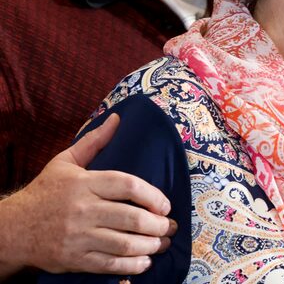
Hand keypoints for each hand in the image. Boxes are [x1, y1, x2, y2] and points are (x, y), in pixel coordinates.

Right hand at [0, 114, 176, 277]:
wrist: (12, 229)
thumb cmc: (45, 192)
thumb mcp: (65, 162)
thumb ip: (94, 141)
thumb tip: (118, 117)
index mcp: (84, 183)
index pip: (128, 185)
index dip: (153, 195)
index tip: (165, 204)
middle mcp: (82, 210)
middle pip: (130, 218)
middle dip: (158, 225)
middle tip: (169, 226)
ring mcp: (78, 237)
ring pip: (123, 243)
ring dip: (150, 246)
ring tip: (162, 244)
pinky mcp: (73, 259)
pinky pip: (108, 265)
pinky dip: (131, 266)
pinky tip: (144, 262)